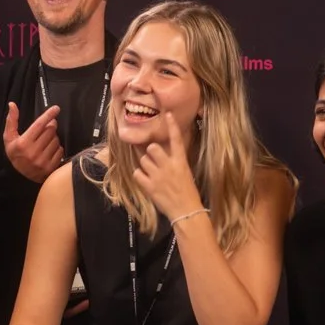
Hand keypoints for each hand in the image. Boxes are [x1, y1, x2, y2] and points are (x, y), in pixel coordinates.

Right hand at [3, 102, 63, 182]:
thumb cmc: (15, 154)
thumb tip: (12, 104)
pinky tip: (49, 152)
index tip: (56, 108)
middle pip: (50, 130)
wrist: (19, 177)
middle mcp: (32, 152)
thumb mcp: (9, 138)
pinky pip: (60, 150)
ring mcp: (42, 161)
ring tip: (45, 144)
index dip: (48, 115)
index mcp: (22, 144)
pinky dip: (57, 149)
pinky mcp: (50, 167)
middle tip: (46, 130)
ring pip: (56, 140)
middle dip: (50, 127)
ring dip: (53, 138)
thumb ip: (11, 121)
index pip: (39, 125)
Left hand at [131, 110, 206, 226]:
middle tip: (154, 160)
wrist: (185, 211)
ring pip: (143, 160)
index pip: (176, 140)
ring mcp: (158, 176)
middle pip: (152, 148)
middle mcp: (169, 166)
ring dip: (145, 165)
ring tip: (152, 173)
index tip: (167, 114)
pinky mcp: (149, 186)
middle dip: (150, 152)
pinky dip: (140, 176)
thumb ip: (174, 161)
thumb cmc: (187, 192)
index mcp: (180, 161)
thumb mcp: (185, 172)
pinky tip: (146, 181)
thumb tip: (163, 153)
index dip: (171, 126)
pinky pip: (137, 173)